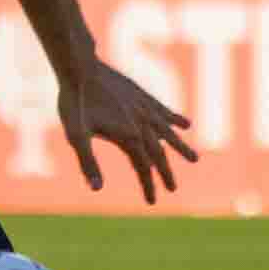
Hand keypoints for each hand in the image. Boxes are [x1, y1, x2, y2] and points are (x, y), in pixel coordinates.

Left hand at [56, 58, 195, 203]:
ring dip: (180, 147)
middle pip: (158, 154)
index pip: (143, 168)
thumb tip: (96, 189)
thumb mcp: (76, 135)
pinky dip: (175, 119)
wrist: (79, 67)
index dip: (148, 186)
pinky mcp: (141, 95)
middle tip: (173, 189)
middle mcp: (142, 124)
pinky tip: (186, 124)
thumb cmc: (74, 101)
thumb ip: (88, 162)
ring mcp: (144, 108)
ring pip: (168, 132)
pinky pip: (163, 111)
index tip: (152, 202)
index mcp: (128, 137)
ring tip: (194, 159)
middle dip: (165, 173)